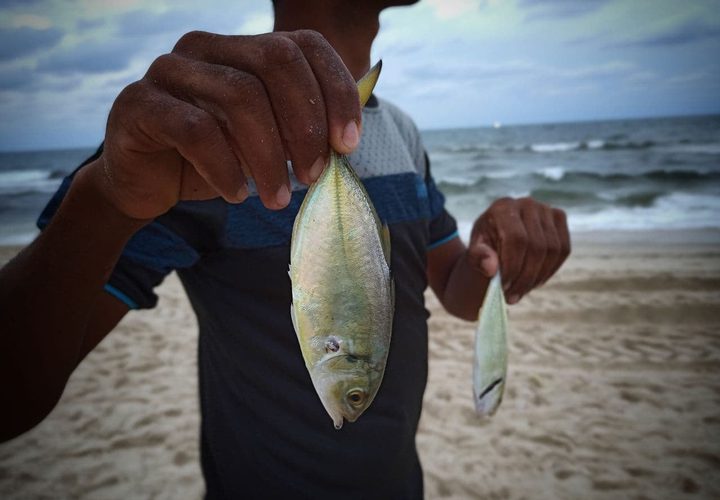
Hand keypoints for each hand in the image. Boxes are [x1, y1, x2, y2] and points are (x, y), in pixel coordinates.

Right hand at [90, 30, 360, 219]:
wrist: (147, 183)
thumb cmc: (216, 160)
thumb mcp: (267, 142)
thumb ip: (301, 130)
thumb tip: (346, 137)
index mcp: (244, 48)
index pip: (305, 45)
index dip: (336, 92)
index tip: (348, 145)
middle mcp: (209, 46)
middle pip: (276, 61)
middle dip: (306, 124)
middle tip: (313, 176)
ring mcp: (170, 69)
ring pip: (240, 95)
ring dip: (269, 156)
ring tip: (279, 197)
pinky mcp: (140, 103)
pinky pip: (196, 130)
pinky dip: (225, 168)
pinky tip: (237, 194)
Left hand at [467, 197, 569, 303]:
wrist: (498, 231)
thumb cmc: (485, 244)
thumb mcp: (474, 251)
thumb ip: (478, 257)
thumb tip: (491, 268)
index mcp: (503, 208)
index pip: (516, 239)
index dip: (513, 266)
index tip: (504, 287)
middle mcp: (527, 203)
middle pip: (537, 247)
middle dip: (525, 277)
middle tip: (512, 297)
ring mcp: (546, 209)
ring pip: (553, 250)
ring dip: (539, 276)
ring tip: (522, 291)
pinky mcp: (559, 218)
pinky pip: (564, 249)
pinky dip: (551, 270)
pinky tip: (536, 281)